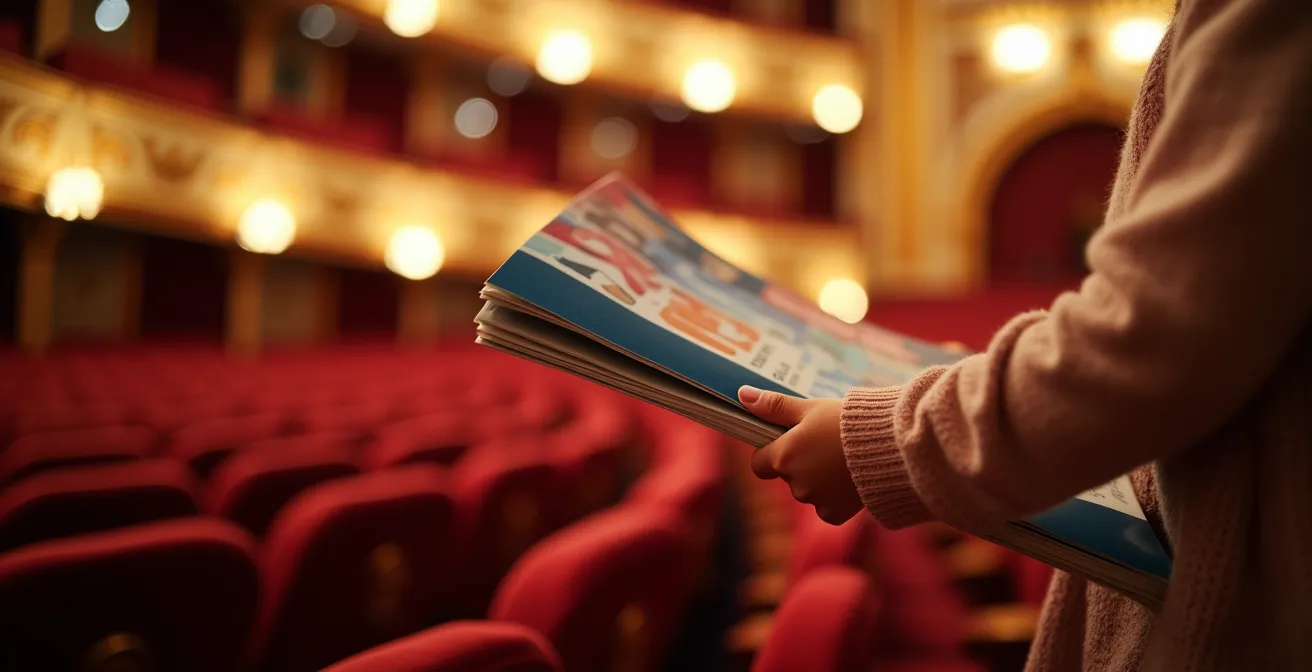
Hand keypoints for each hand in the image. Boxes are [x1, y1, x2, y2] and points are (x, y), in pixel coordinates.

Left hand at [739, 386, 864, 524]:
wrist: (889, 446)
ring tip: (842, 458)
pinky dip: (835, 496)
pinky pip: (827, 507)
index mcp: (783, 456)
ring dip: (818, 479)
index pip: (759, 463)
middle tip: (825, 445)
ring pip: (808, 491)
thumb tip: (742, 395)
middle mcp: (795, 483)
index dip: (770, 452)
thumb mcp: (809, 408)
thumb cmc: (846, 422)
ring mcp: (815, 500)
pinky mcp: (835, 514)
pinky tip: (850, 478)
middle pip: (787, 476)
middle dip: (800, 463)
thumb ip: (774, 406)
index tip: (789, 442)